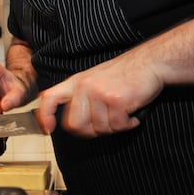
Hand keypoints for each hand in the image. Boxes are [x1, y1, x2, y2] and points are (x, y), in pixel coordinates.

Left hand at [36, 51, 162, 137]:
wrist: (149, 63)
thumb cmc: (124, 74)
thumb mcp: (94, 80)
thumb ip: (81, 97)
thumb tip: (74, 124)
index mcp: (75, 82)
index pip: (49, 98)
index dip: (45, 116)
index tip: (47, 128)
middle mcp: (84, 87)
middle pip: (75, 125)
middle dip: (92, 131)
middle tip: (107, 123)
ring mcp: (99, 92)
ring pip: (99, 128)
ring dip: (114, 126)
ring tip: (122, 113)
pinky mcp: (115, 99)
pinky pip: (117, 125)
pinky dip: (128, 124)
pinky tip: (132, 114)